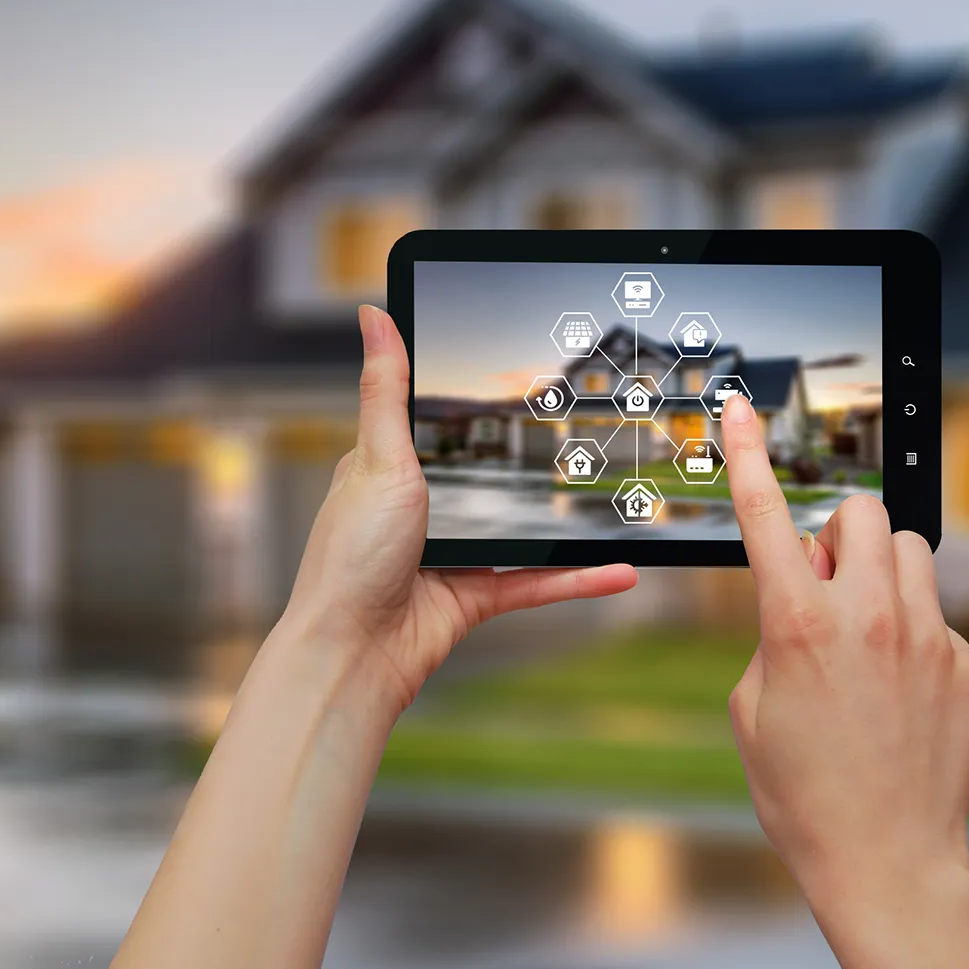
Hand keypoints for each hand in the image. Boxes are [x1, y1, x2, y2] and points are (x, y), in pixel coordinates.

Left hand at [279, 305, 637, 715]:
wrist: (353, 653)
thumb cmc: (350, 559)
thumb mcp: (377, 459)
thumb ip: (386, 389)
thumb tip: (373, 315)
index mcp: (389, 471)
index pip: (436, 424)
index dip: (474, 401)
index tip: (522, 374)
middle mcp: (419, 511)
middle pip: (487, 476)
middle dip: (532, 462)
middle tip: (585, 430)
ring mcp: (450, 554)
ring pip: (522, 531)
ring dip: (568, 524)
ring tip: (613, 501)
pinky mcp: (474, 597)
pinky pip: (537, 580)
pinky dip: (577, 578)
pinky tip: (618, 570)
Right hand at [721, 394, 968, 968]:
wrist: (888, 864)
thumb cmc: (803, 795)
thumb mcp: (751, 708)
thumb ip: (772, 632)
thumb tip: (806, 598)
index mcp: (799, 624)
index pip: (767, 515)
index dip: (746, 455)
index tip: (739, 409)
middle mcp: (869, 616)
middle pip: (863, 511)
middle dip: (839, 532)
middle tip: (824, 585)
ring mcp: (929, 636)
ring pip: (909, 552)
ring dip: (880, 574)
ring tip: (864, 637)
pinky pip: (937, 616)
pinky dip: (914, 635)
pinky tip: (900, 696)